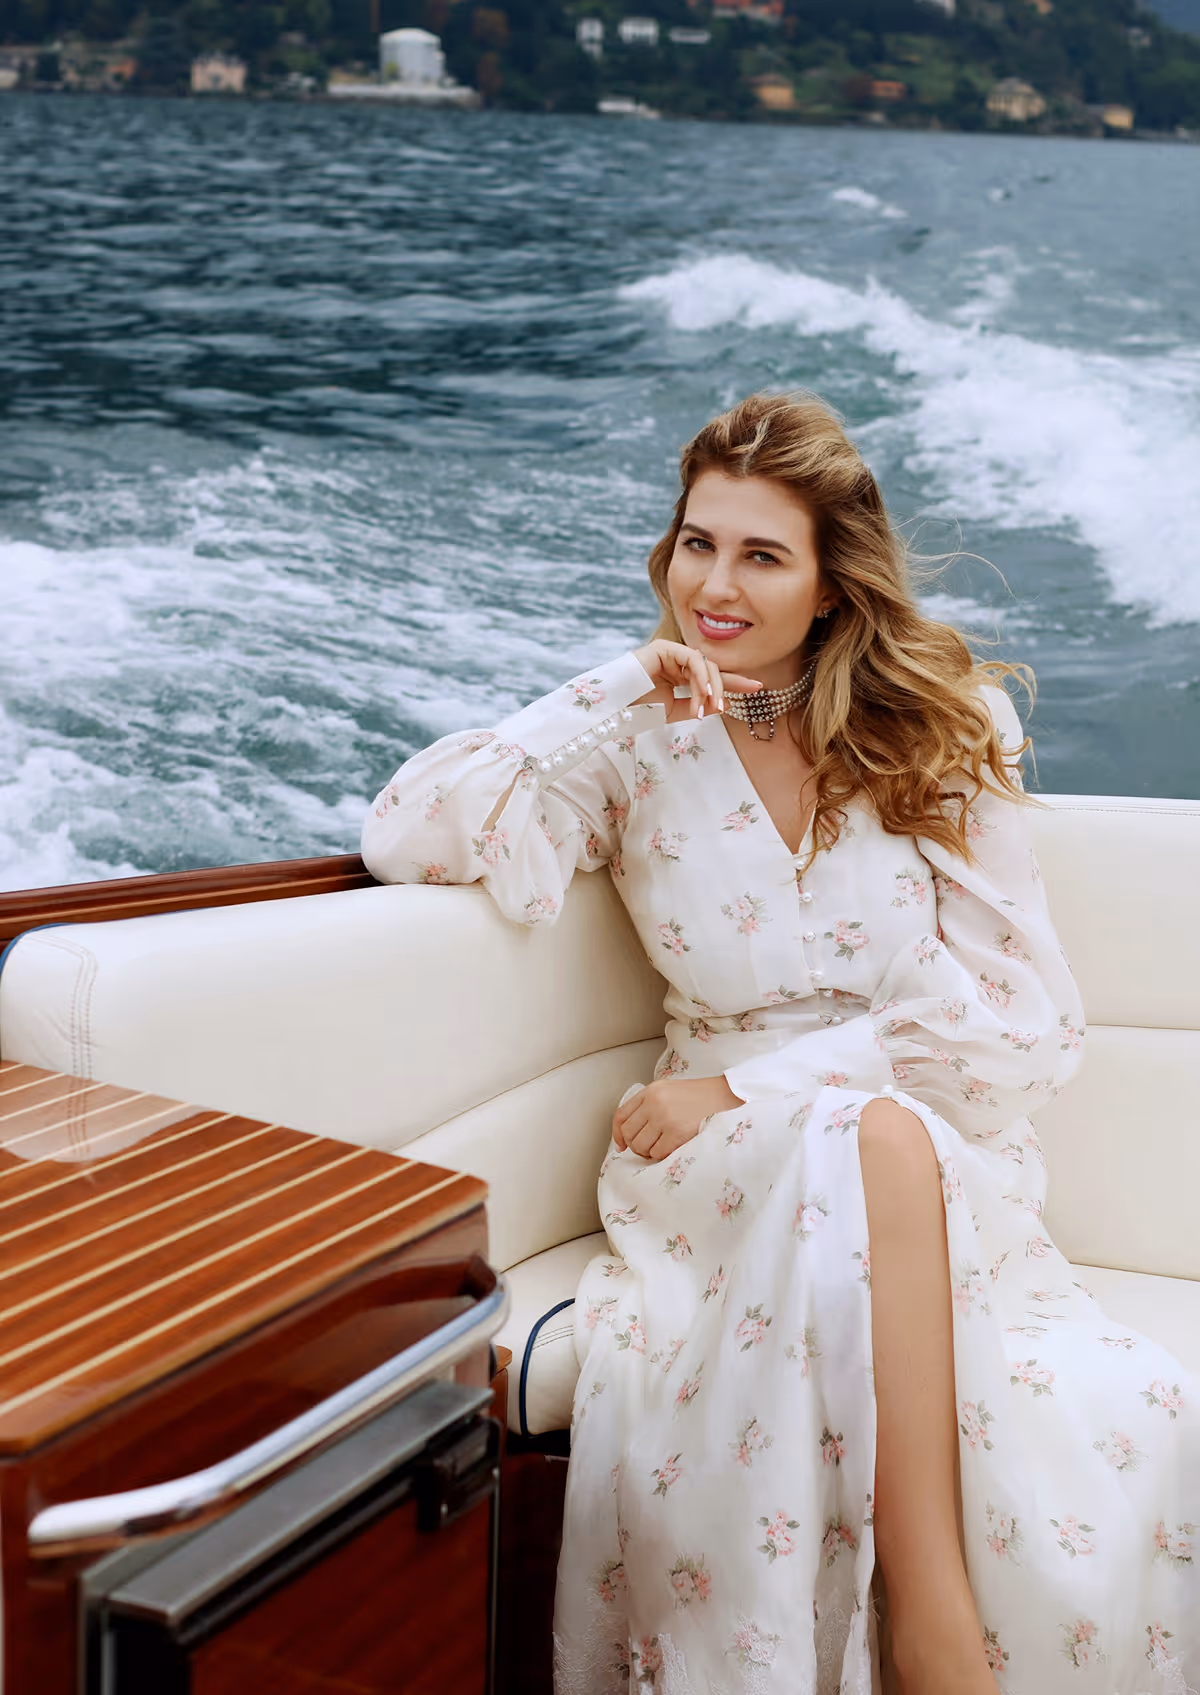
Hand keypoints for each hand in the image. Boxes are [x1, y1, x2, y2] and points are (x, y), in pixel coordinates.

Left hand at [613, 1075, 741, 1161]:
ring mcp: (665, 1118)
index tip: (622, 1145)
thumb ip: (650, 1106)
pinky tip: (674, 1148)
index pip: (621, 1115)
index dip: (618, 1134)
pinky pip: (658, 1153)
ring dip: (649, 1152)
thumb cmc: (700, 1097)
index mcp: (651, 1091)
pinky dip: (663, 1155)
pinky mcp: (677, 1133)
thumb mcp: (670, 1092)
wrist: (727, 1096)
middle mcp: (654, 1103)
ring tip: (663, 1147)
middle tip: (648, 1148)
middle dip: (635, 1146)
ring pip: (641, 1146)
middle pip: (629, 1133)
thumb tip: (630, 1135)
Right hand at [632, 639, 761, 720]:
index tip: (758, 687)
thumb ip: (699, 705)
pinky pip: (693, 660)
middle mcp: (677, 661)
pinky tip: (701, 694)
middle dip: (724, 687)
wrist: (615, 707)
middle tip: (725, 705)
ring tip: (708, 707)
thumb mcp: (675, 711)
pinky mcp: (665, 647)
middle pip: (712, 670)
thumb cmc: (639, 710)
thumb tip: (724, 704)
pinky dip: (700, 678)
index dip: (735, 682)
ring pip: (705, 665)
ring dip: (710, 688)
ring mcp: (671, 652)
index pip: (712, 678)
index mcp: (680, 675)